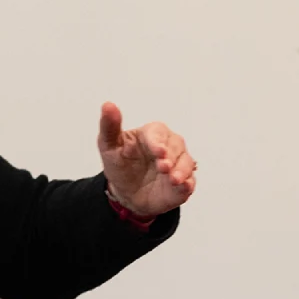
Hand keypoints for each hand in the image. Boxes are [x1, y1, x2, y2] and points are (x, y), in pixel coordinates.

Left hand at [96, 102, 196, 218]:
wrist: (126, 193)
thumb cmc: (120, 165)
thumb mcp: (108, 146)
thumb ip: (109, 126)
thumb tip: (108, 105)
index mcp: (152, 134)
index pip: (159, 133)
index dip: (158, 142)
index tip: (158, 151)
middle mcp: (169, 146)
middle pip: (177, 145)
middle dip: (171, 157)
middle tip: (163, 167)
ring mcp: (177, 164)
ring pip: (186, 162)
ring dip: (182, 170)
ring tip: (173, 180)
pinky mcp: (182, 181)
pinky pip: (190, 181)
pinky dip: (188, 183)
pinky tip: (183, 186)